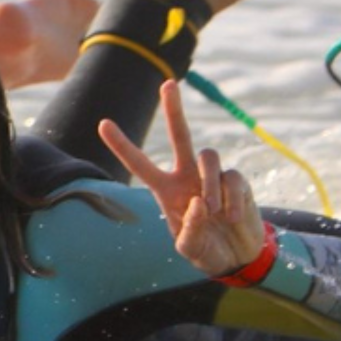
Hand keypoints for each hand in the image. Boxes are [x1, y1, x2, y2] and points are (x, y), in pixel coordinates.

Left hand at [99, 79, 265, 276]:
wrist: (238, 256)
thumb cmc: (206, 250)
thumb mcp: (190, 248)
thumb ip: (190, 230)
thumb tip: (198, 202)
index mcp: (166, 190)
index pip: (140, 164)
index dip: (122, 145)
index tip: (103, 123)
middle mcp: (187, 176)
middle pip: (181, 135)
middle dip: (174, 109)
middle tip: (167, 84)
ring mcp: (213, 176)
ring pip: (208, 157)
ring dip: (209, 184)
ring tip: (214, 213)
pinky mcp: (237, 181)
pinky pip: (232, 178)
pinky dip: (232, 200)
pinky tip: (231, 219)